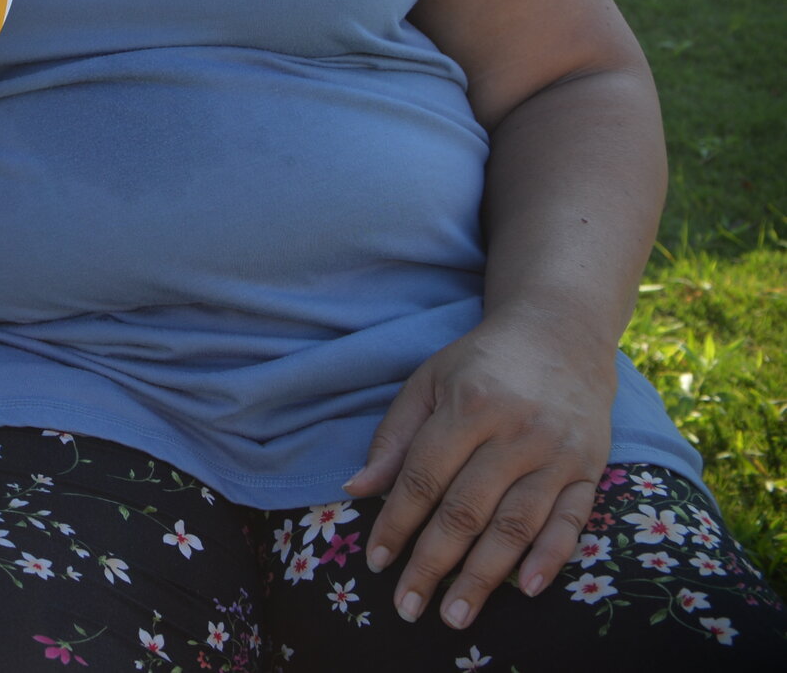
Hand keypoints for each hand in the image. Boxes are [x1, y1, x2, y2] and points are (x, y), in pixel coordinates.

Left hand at [349, 309, 616, 629]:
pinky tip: (528, 589)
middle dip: (433, 563)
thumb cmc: (481, 362)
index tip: (377, 562)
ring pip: (517, 525)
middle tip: (408, 607)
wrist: (561, 333)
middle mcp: (516, 432)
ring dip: (485, 576)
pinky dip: (552, 557)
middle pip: (467, 509)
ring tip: (456, 615)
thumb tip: (357, 489)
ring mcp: (558, 453)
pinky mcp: (591, 468)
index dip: (397, 522)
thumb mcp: (428, 382)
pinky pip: (572, 521)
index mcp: (469, 405)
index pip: (424, 477)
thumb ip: (395, 437)